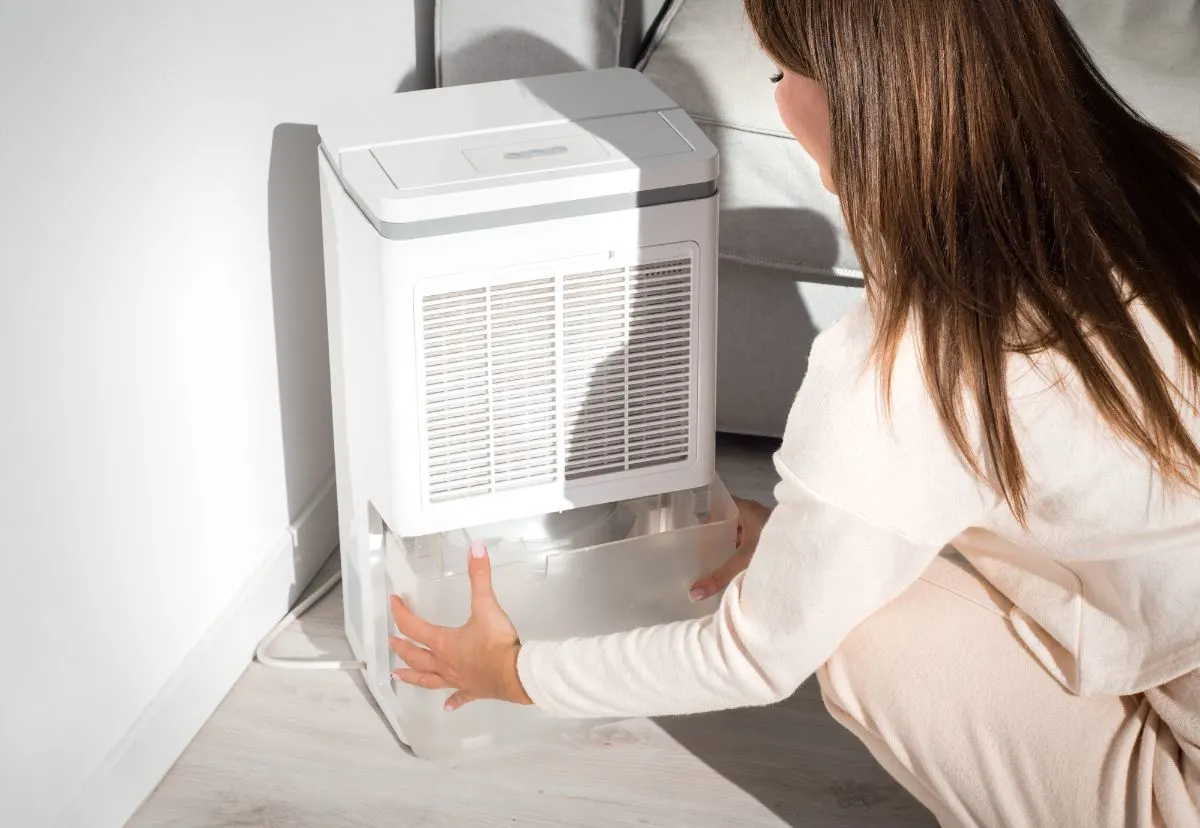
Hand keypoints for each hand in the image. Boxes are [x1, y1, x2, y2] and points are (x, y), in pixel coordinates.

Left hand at [389, 543, 533, 710]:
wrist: (515, 674)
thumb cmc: (497, 642)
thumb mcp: (487, 605)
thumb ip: (480, 576)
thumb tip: (476, 548)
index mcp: (444, 642)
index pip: (414, 627)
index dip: (401, 613)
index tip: (393, 602)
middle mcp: (445, 663)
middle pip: (416, 656)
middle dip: (402, 647)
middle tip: (391, 642)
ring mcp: (457, 679)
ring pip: (428, 679)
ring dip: (412, 676)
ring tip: (399, 675)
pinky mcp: (472, 691)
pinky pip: (458, 697)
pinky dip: (452, 701)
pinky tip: (447, 707)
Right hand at [689, 496, 772, 601]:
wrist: (813, 553)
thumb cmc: (780, 547)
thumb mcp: (744, 561)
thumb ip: (719, 577)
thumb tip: (693, 593)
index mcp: (745, 509)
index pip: (717, 505)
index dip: (703, 515)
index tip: (688, 526)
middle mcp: (753, 515)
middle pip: (726, 522)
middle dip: (712, 535)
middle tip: (692, 548)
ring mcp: (762, 527)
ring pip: (737, 534)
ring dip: (727, 545)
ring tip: (705, 559)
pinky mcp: (769, 540)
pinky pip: (747, 544)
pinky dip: (738, 553)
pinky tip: (729, 566)